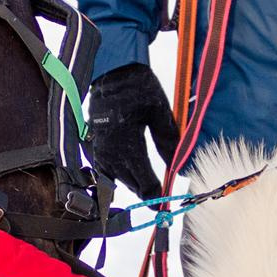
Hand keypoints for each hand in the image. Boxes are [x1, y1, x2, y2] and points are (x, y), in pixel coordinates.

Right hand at [87, 63, 177, 200]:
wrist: (111, 72)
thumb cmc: (138, 88)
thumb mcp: (160, 112)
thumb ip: (170, 142)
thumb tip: (180, 168)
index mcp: (128, 147)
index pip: (146, 185)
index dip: (158, 198)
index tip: (168, 204)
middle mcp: (112, 154)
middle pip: (133, 187)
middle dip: (149, 191)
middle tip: (164, 190)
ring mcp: (101, 152)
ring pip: (119, 181)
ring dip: (135, 183)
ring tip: (151, 180)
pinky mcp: (95, 146)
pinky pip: (107, 171)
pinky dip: (122, 174)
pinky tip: (132, 168)